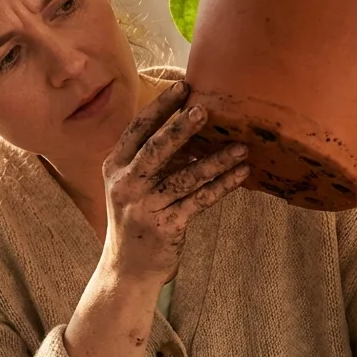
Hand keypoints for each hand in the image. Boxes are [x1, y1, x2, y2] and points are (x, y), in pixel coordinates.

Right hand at [101, 81, 249, 285]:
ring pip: (184, 177)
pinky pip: (198, 201)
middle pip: (155, 150)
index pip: (138, 129)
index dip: (161, 107)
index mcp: (116, 166)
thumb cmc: (137, 217)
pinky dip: (222, 186)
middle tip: (205, 109)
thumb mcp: (132, 184)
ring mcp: (145, 206)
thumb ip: (152, 157)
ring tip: (241, 147)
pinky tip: (241, 174)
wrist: (127, 269)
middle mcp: (126, 183)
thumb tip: (190, 124)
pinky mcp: (165, 226)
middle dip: (180, 129)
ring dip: (215, 161)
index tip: (183, 86)